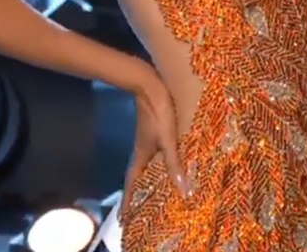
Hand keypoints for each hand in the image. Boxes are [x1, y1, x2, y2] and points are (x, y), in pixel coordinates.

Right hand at [125, 72, 190, 201]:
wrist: (150, 87)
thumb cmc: (158, 114)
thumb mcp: (168, 140)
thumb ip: (174, 164)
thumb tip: (183, 190)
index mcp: (140, 157)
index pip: (132, 185)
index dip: (128, 202)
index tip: (122, 219)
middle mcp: (141, 152)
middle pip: (137, 178)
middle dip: (136, 195)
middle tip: (134, 212)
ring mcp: (147, 142)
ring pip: (145, 167)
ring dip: (147, 180)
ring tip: (152, 193)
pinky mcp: (154, 133)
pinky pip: (153, 156)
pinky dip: (157, 166)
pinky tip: (166, 166)